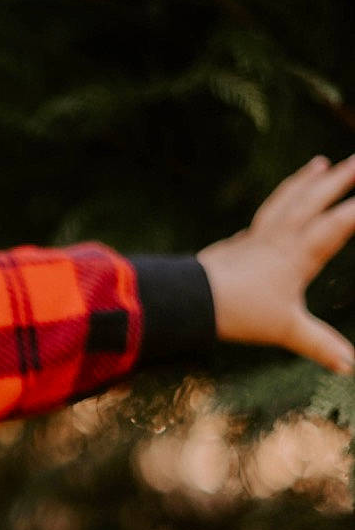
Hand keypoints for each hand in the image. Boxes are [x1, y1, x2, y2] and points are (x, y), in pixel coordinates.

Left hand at [197, 153, 354, 374]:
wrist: (192, 299)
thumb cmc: (240, 313)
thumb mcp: (287, 331)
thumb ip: (320, 345)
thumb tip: (350, 366)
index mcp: (298, 255)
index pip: (337, 226)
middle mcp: (281, 237)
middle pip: (313, 200)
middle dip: (340, 179)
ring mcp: (259, 236)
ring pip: (287, 199)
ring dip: (306, 180)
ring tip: (320, 164)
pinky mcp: (241, 241)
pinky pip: (266, 212)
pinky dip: (279, 200)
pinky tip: (281, 200)